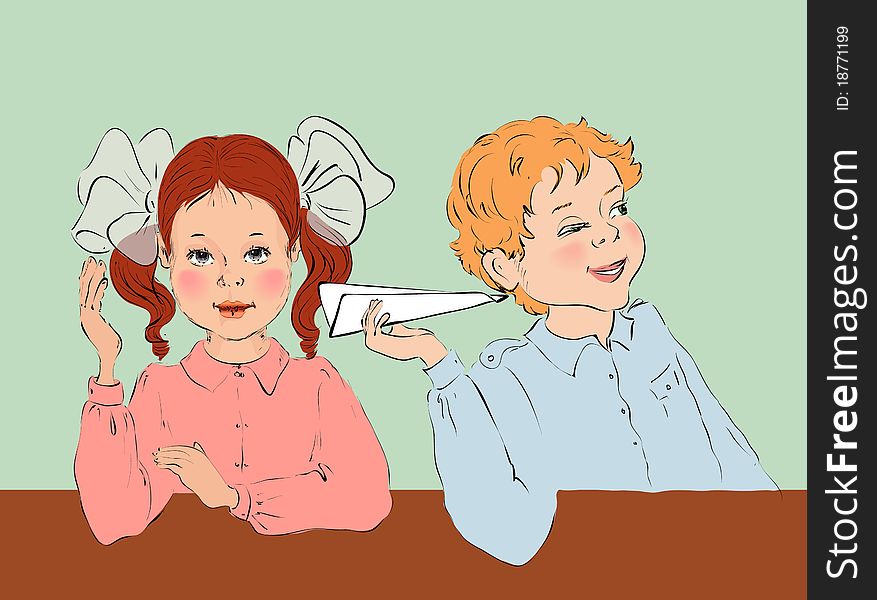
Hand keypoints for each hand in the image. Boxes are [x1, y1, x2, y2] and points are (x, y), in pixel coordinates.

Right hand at [79, 257, 121, 373]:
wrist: (108, 356)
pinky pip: (95, 302)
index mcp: (88, 313)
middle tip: (91, 259)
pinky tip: (104, 282)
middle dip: (88, 273)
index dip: (89, 278)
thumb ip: (105, 320)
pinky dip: (99, 292)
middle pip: (85, 288)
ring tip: (99, 264)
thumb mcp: (107, 328)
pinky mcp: (92, 319)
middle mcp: (85, 313)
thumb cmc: (110, 345)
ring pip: (89, 292)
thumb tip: (108, 314)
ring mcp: (87, 315)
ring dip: (94, 278)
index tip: (92, 266)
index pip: (87, 291)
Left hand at [154, 442, 237, 509]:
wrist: (214, 489)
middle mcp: (195, 458)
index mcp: (199, 454)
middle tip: (155, 453)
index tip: (162, 449)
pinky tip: (159, 465)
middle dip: (165, 452)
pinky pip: (173, 467)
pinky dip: (165, 465)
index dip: (171, 448)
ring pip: (174, 459)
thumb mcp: (205, 462)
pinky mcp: (187, 473)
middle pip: (176, 452)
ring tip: (155, 459)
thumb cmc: (209, 476)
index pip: (182, 448)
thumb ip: (200, 452)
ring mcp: (191, 465)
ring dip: (163, 458)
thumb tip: (195, 443)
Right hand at [362, 299, 447, 367]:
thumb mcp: (402, 331)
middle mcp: (378, 346)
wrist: (426, 348)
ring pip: (368, 326)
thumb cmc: (418, 339)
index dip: (369, 316)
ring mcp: (380, 346)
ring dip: (373, 312)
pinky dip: (380, 319)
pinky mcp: (385, 344)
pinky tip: (388, 315)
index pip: (367, 329)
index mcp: (381, 344)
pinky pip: (375, 329)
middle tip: (375, 301)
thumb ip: (394, 326)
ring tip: (380, 303)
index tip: (373, 305)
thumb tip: (387, 314)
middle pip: (365, 327)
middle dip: (369, 312)